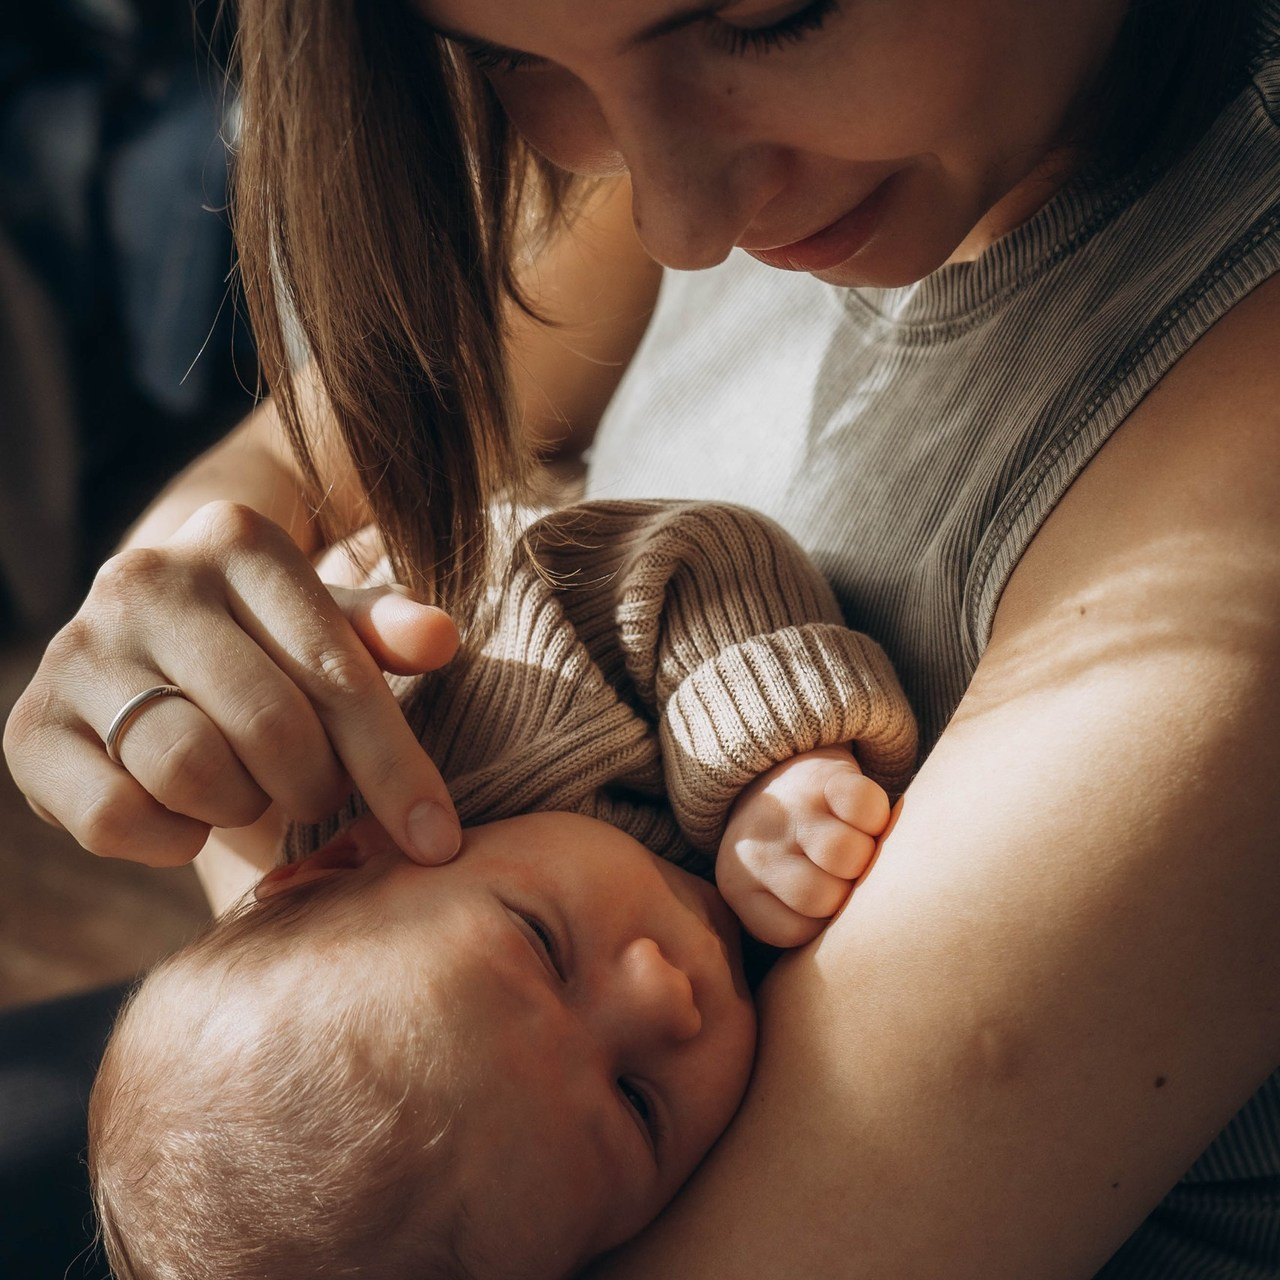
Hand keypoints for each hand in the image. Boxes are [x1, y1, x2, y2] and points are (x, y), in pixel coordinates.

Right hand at [3, 502, 460, 867]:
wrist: (157, 656)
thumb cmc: (271, 648)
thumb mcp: (334, 627)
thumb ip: (386, 633)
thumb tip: (439, 638)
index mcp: (240, 540)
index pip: (338, 675)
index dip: (397, 769)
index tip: (438, 841)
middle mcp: (148, 578)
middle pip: (270, 728)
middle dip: (316, 786)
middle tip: (319, 789)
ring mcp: (78, 647)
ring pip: (191, 770)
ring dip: (242, 807)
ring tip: (251, 787)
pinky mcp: (30, 724)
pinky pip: (113, 817)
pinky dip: (166, 839)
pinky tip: (188, 814)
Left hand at [716, 745, 889, 947]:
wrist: (776, 779)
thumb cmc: (789, 857)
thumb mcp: (777, 899)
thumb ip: (802, 924)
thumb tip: (856, 937)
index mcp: (739, 887)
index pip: (795, 931)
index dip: (821, 922)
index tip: (821, 900)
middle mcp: (757, 847)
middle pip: (821, 896)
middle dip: (847, 892)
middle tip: (844, 875)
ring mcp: (789, 810)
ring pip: (847, 854)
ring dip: (867, 856)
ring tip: (856, 848)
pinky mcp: (822, 777)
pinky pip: (865, 807)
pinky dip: (875, 817)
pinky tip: (861, 819)